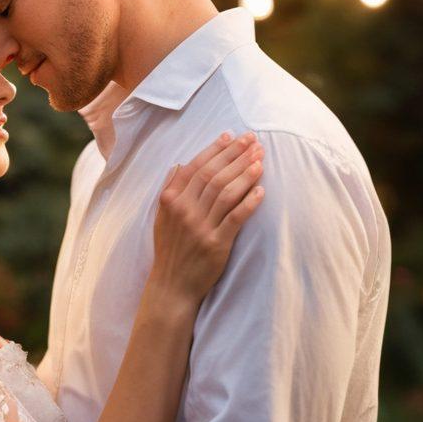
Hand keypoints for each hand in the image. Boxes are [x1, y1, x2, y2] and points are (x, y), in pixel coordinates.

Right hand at [151, 131, 263, 298]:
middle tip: (253, 141)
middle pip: (214, 175)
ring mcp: (200, 227)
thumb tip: (180, 165)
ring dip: (245, 173)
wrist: (171, 285)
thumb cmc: (170, 250)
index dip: (215, 150)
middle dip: (235, 155)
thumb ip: (170, 190)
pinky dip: (249, 202)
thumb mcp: (161, 218)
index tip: (231, 136)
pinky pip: (236, 218)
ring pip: (226, 192)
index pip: (196, 167)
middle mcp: (184, 211)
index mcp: (170, 201)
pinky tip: (261, 190)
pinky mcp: (216, 244)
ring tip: (260, 159)